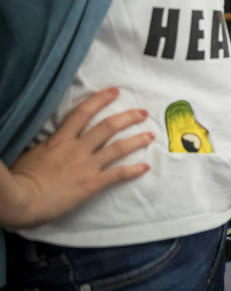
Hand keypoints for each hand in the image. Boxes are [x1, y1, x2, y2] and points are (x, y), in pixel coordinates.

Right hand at [3, 88, 152, 227]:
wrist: (21, 199)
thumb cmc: (20, 178)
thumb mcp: (32, 153)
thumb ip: (47, 145)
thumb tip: (52, 141)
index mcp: (60, 139)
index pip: (82, 112)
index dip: (100, 100)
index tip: (115, 91)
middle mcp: (77, 148)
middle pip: (108, 127)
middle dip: (128, 117)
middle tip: (143, 113)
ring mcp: (86, 165)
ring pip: (118, 148)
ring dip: (137, 140)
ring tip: (150, 135)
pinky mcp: (92, 184)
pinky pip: (118, 174)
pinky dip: (133, 170)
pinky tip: (145, 167)